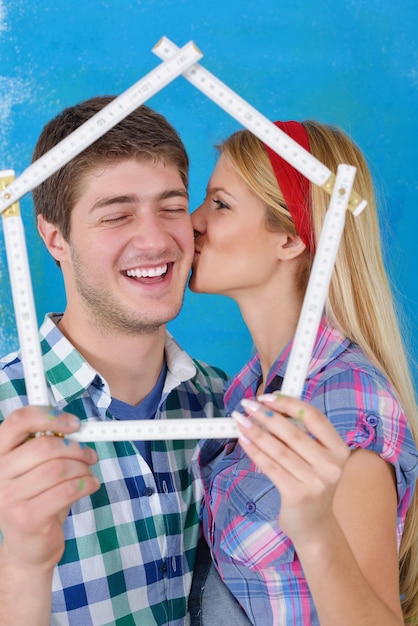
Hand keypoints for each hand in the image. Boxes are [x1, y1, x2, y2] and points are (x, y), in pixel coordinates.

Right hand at [0, 406, 99, 571]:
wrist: (29, 547)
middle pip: (45, 446)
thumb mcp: (37, 468)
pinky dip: (87, 484)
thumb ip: (49, 445)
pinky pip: (66, 491)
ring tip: (88, 473)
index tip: (74, 424)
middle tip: (89, 455)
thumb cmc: (38, 500)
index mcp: (0, 454)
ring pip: (59, 468)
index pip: (18, 421)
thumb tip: (74, 426)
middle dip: (76, 448)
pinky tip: (91, 485)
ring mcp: (9, 498)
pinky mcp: (26, 518)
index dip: (49, 416)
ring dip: (83, 468)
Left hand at [233, 394, 349, 543]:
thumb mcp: (317, 459)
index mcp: (339, 449)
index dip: (289, 404)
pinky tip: (243, 440)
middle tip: (247, 404)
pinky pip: (271, 467)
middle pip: (293, 432)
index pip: (314, 417)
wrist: (315, 527)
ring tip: (239, 420)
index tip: (267, 396)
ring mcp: (316, 482)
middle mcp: (331, 465)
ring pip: (279, 449)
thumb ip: (301, 435)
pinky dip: (254, 451)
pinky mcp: (297, 495)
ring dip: (256, 431)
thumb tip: (269, 408)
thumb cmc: (311, 484)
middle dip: (266, 415)